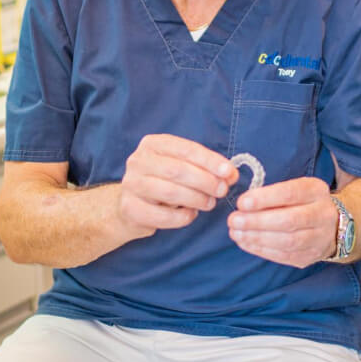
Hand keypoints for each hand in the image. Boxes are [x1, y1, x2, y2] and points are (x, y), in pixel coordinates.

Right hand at [118, 134, 236, 235]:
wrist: (133, 205)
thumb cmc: (163, 182)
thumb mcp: (182, 167)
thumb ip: (205, 168)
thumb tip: (231, 174)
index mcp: (153, 144)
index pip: (186, 149)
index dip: (210, 161)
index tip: (228, 172)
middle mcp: (138, 161)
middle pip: (177, 170)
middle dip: (205, 181)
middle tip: (222, 191)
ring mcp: (131, 185)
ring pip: (170, 192)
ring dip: (196, 199)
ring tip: (209, 203)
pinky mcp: (129, 208)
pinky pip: (162, 216)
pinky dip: (182, 217)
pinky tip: (191, 214)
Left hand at [227, 177, 338, 267]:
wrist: (332, 225)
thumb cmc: (304, 202)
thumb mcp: (296, 189)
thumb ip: (274, 194)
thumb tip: (244, 204)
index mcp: (316, 191)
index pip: (291, 193)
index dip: (265, 199)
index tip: (242, 202)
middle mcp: (322, 214)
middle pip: (289, 220)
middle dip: (257, 221)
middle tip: (234, 220)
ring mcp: (319, 238)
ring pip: (287, 241)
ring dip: (257, 238)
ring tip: (236, 233)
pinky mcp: (310, 256)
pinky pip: (284, 256)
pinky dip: (261, 250)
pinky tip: (245, 242)